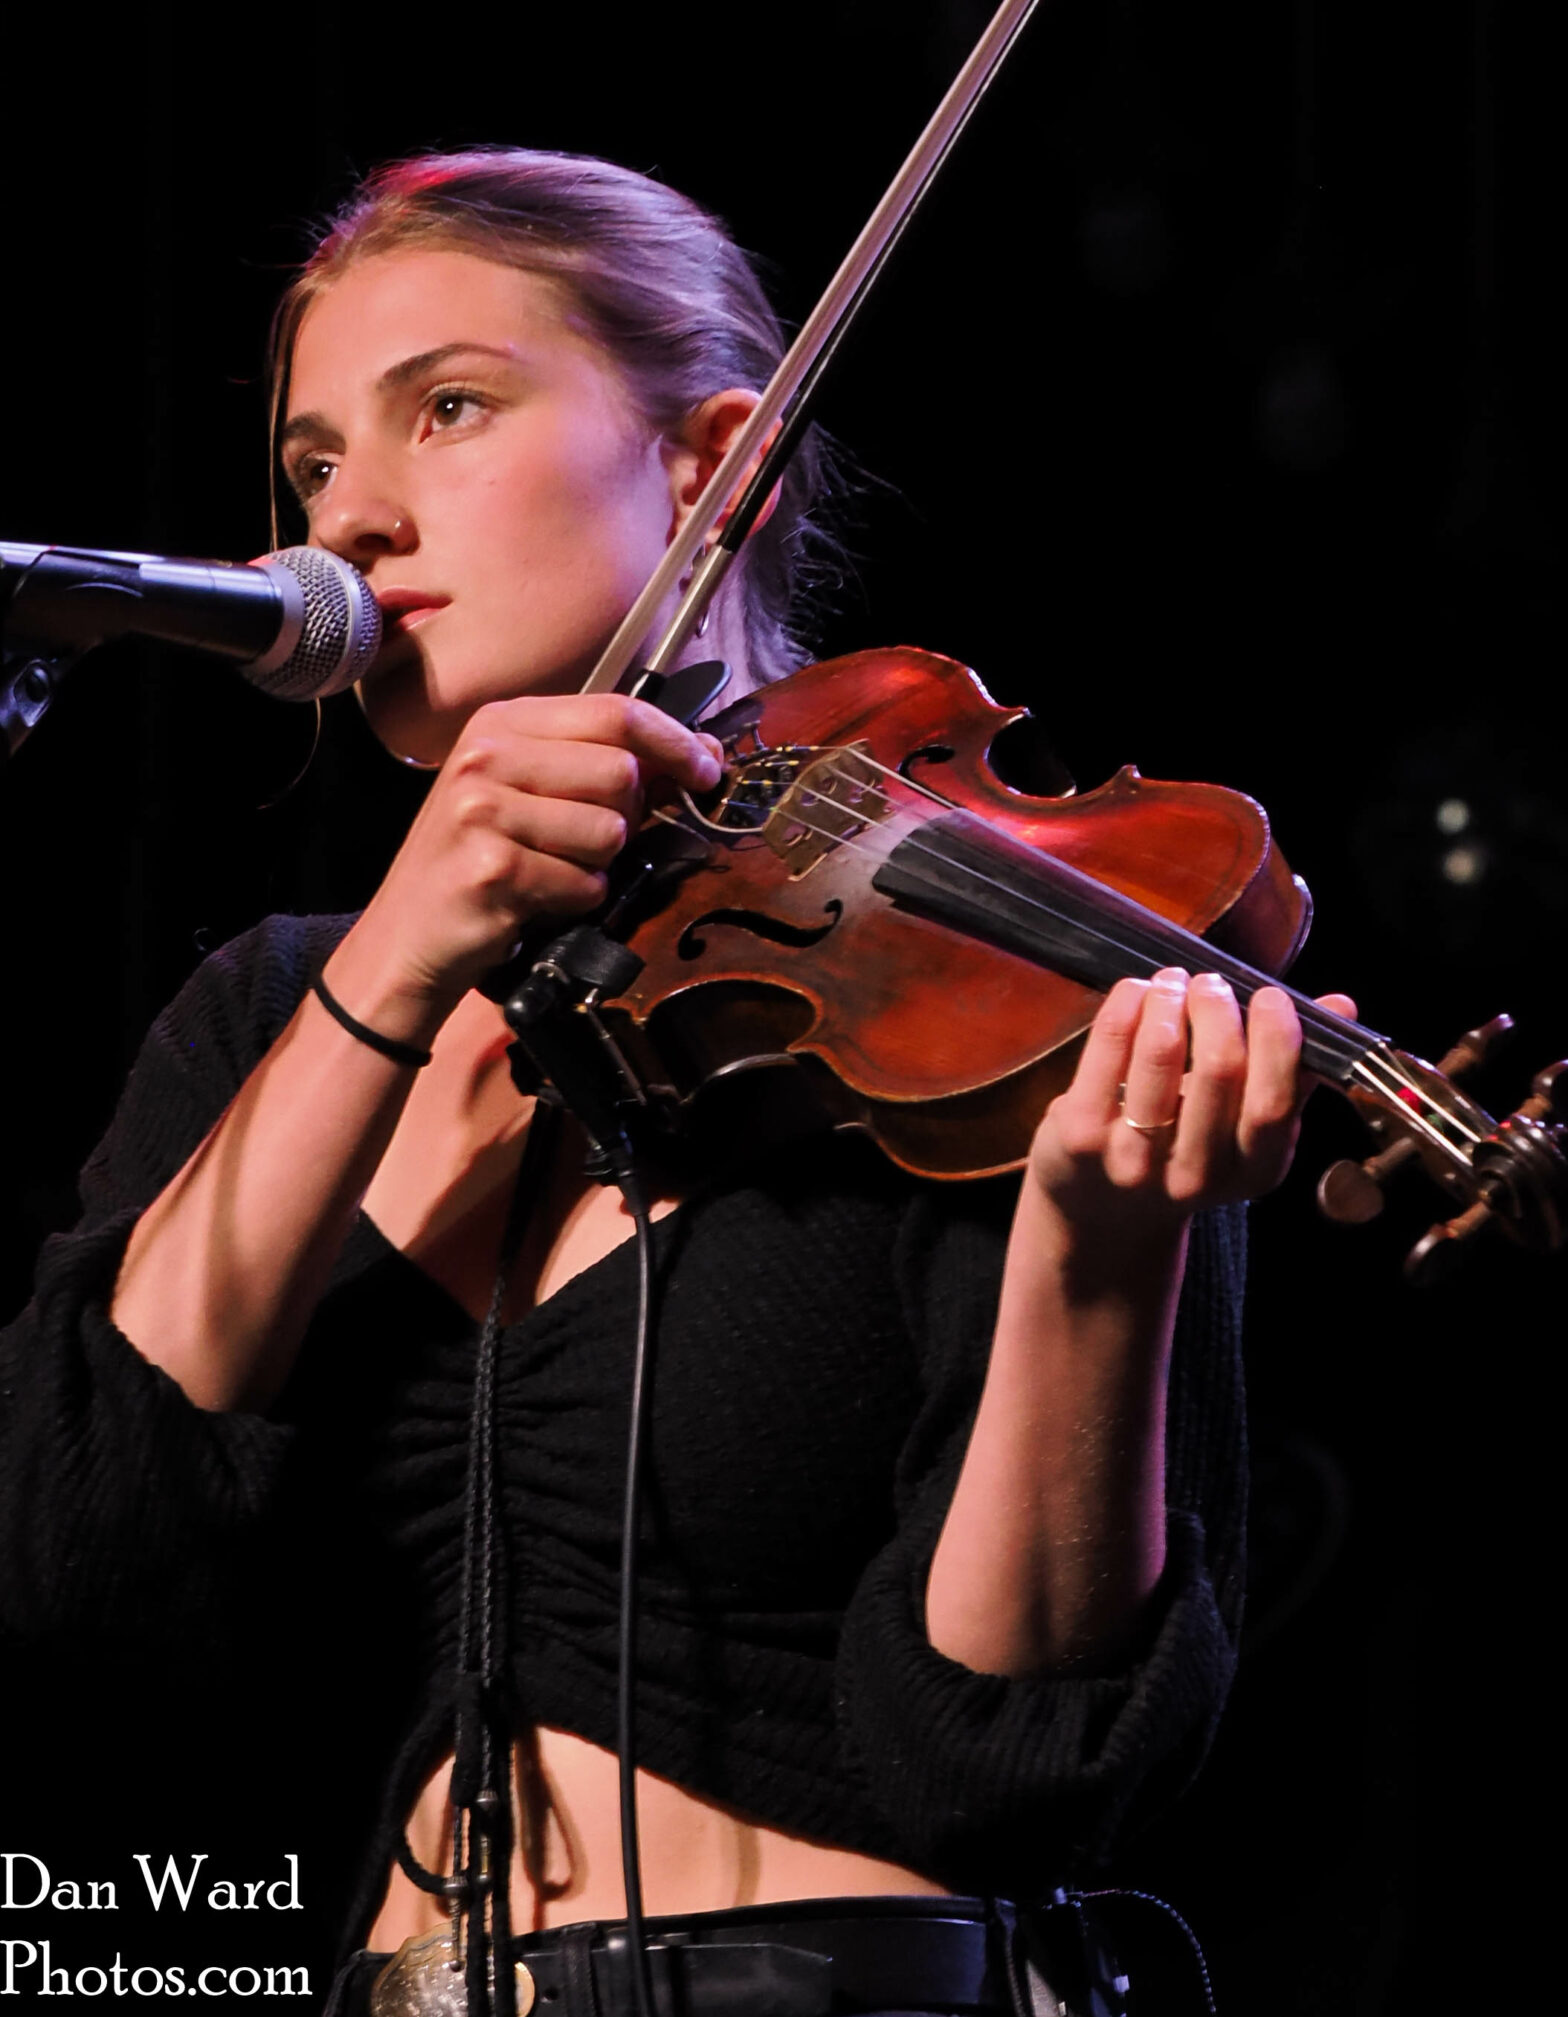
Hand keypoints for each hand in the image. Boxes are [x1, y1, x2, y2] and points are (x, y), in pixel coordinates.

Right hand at [326, 693, 722, 1037]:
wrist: (408, 936)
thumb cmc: (480, 864)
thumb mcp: (531, 794)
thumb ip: (604, 765)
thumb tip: (703, 751)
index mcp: (503, 722)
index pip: (616, 711)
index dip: (675, 742)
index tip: (706, 771)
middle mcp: (487, 754)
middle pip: (620, 772)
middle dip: (623, 819)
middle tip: (581, 844)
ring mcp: (483, 810)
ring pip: (609, 832)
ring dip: (595, 867)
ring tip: (547, 872)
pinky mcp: (492, 868)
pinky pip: (584, 884)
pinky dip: (573, 901)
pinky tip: (533, 900)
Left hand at [1028, 966, 1357, 1244]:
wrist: (1101, 1212)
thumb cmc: (1187, 1149)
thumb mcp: (1245, 1128)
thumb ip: (1293, 1070)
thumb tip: (1342, 1005)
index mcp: (1252, 1172)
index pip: (1273, 1103)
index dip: (1276, 1039)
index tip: (1270, 996)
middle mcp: (1195, 1175)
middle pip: (1220, 1070)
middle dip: (1219, 1008)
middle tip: (1211, 983)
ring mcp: (1133, 1158)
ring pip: (1161, 1053)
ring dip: (1170, 998)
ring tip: (1174, 981)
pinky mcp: (1081, 1134)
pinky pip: (1107, 1049)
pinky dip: (1126, 1005)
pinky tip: (1137, 992)